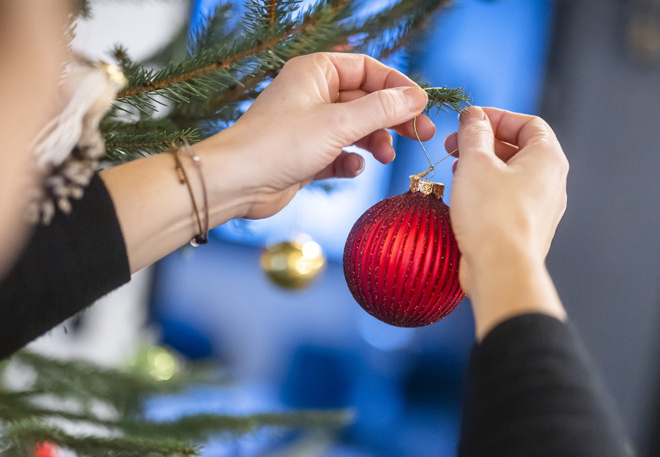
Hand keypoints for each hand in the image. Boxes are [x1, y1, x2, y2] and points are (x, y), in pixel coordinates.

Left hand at [197, 52, 435, 219]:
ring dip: (375, 142)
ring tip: (386, 157)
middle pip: (366, 100)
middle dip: (393, 118)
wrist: (236, 183)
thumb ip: (381, 110)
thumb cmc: (278, 144)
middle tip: (423, 134)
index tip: (420, 105)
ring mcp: (309, 126)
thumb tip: (416, 98)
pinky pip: (340, 155)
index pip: (368, 69)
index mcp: (315, 72)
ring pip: (356, 129)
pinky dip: (351, 162)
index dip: (397, 86)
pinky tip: (353, 169)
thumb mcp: (339, 123)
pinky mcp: (305, 156)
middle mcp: (312, 95)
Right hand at [445, 106, 568, 335]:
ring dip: (482, 167)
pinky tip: (464, 198)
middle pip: (519, 148)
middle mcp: (552, 182)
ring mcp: (543, 208)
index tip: (468, 121)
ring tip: (455, 170)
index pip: (528, 123)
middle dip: (484, 142)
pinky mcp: (528, 230)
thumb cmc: (492, 215)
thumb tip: (473, 117)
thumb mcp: (475, 162)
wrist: (501, 269)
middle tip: (453, 146)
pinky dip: (487, 191)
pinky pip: (509, 200)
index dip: (496, 117)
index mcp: (548, 158)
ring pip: (512, 175)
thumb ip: (473, 133)